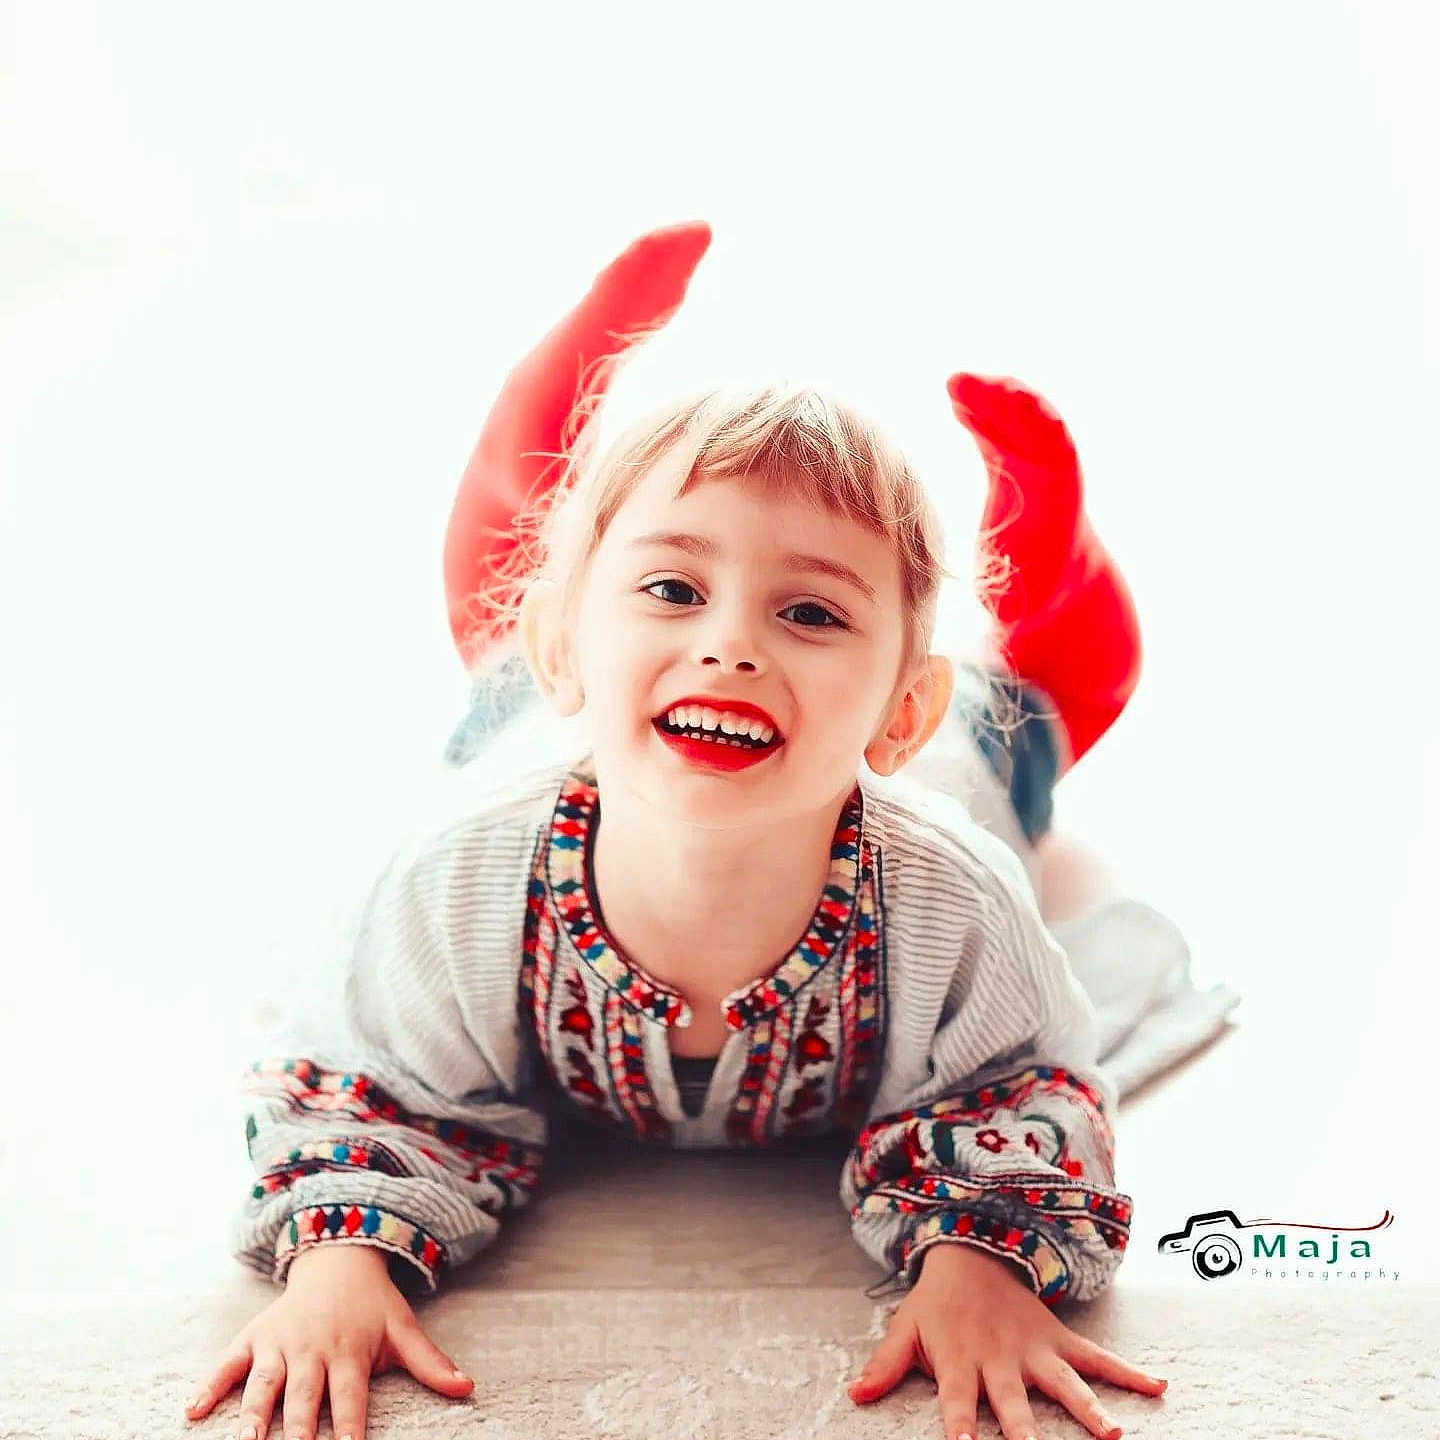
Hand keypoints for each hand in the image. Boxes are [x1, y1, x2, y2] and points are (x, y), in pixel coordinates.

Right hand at [183, 1246, 473, 1439]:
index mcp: (349, 1353)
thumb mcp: (403, 1328)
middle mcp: (312, 1350)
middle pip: (302, 1400)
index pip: (349, 1400)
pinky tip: (192, 1411)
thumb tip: (468, 1387)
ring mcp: (280, 1343)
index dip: (348, 1431)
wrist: (339, 1257)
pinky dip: (210, 1385)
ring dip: (251, 1416)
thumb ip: (430, 1362)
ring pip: (262, 1386)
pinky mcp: (254, 1337)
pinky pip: (227, 1362)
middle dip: (296, 1435)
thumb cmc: (373, 1305)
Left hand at [848, 1244, 1166, 1439]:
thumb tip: (855, 1395)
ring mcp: (1034, 1350)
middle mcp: (1001, 1360)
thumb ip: (884, 1365)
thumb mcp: (904, 1329)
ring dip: (1091, 1411)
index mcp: (960, 1361)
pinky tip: (1158, 1386)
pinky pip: (1097, 1358)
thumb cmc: (935, 1303)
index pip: (958, 1404)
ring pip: (1065, 1385)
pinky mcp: (1057, 1339)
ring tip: (1116, 1436)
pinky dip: (1128, 1373)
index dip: (961, 1428)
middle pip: (1015, 1406)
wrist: (969, 1252)